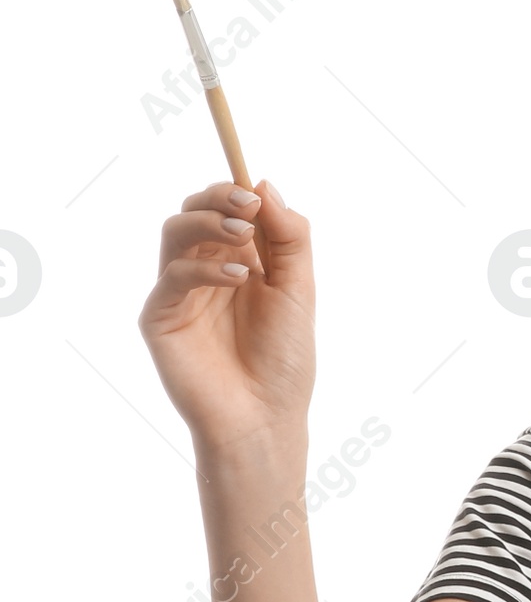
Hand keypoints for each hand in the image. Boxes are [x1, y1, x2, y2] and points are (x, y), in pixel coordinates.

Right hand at [138, 178, 315, 454]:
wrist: (266, 416)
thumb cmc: (284, 360)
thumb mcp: (298, 291)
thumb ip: (289, 239)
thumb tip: (264, 185)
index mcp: (239, 261)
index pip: (226, 209)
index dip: (237, 192)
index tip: (257, 192)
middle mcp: (206, 271)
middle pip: (195, 211)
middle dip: (219, 199)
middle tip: (248, 206)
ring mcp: (180, 292)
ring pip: (175, 232)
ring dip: (208, 222)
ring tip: (244, 236)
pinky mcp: (161, 317)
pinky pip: (172, 276)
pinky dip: (205, 268)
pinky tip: (239, 278)